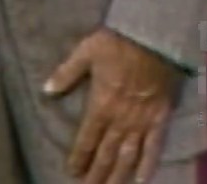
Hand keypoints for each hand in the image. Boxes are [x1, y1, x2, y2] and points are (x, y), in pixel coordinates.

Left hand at [44, 28, 179, 183]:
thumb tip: (46, 90)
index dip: (79, 157)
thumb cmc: (117, 43)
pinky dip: (149, 165)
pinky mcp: (160, 119)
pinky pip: (155, 147)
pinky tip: (142, 180)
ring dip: (118, 176)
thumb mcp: (85, 52)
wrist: (153, 37)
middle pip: (106, 153)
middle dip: (97, 173)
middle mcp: (120, 119)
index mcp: (100, 104)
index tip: (72, 172)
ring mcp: (141, 121)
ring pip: (128, 156)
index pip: (87, 138)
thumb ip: (66, 74)